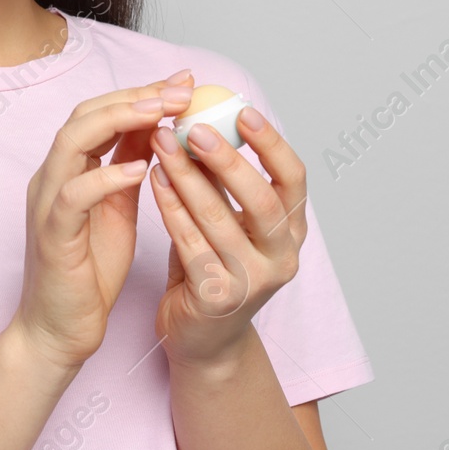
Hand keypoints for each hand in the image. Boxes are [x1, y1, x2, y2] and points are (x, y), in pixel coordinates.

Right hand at [11, 70, 195, 372]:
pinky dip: (105, 177)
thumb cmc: (88, 272)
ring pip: (72, 142)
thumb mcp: (117, 209)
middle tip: (181, 90)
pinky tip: (139, 168)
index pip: (100, 112)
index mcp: (69, 170)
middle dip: (135, 96)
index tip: (184, 82)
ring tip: (161, 113)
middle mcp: (51, 178)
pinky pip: (73, 196)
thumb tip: (157, 128)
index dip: (141, 92)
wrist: (59, 330)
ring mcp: (46, 204)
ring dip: (118, 122)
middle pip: (84, 115)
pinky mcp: (52, 236)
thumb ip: (127, 168)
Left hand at [144, 97, 307, 370]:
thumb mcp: (227, 221)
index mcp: (291, 231)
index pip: (294, 179)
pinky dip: (170, 208)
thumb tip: (205, 119)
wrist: (201, 339)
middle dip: (228, 160)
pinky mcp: (218, 298)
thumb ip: (223, 181)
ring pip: (219, 220)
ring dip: (188, 177)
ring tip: (163, 144)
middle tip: (196, 128)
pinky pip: (190, 244)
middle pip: (262, 201)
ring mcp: (253, 281)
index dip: (272, 144)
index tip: (243, 111)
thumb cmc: (212, 267)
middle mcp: (281, 257)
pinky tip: (153, 180)